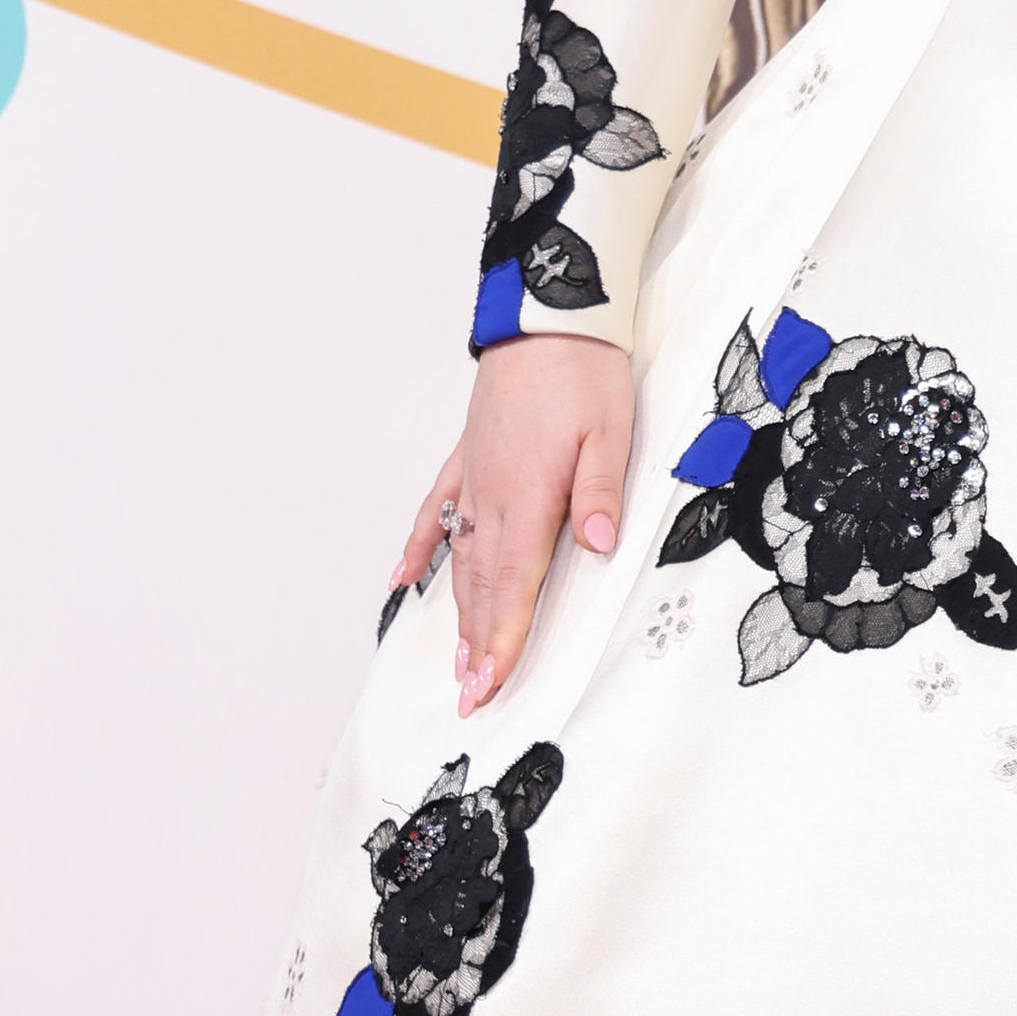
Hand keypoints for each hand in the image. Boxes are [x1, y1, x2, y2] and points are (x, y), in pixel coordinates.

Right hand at [394, 336, 635, 715]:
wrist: (548, 317)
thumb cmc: (584, 372)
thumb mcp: (610, 432)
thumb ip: (598, 493)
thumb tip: (596, 545)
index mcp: (528, 497)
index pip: (515, 587)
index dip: (504, 642)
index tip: (490, 687)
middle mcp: (492, 497)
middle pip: (484, 587)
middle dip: (479, 647)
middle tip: (471, 698)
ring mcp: (474, 479)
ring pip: (463, 561)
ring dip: (460, 614)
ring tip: (457, 662)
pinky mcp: (468, 459)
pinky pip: (435, 514)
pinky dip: (421, 551)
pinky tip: (405, 581)